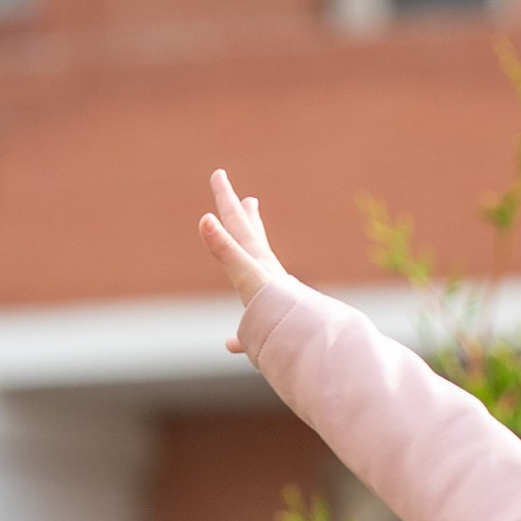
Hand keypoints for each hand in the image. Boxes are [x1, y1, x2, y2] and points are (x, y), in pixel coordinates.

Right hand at [200, 167, 289, 352]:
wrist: (315, 347)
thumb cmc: (283, 313)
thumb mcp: (248, 277)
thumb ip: (227, 250)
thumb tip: (205, 219)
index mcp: (261, 265)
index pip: (240, 226)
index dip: (226, 200)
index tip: (218, 174)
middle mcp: (270, 279)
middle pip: (256, 243)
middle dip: (247, 222)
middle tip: (249, 201)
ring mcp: (276, 303)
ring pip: (260, 280)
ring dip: (253, 268)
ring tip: (252, 260)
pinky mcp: (276, 330)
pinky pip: (254, 329)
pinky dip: (241, 335)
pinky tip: (232, 344)